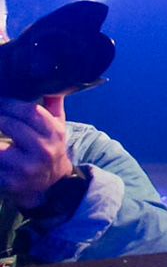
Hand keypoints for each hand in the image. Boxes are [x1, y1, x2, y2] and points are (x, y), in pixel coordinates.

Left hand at [0, 94, 72, 210]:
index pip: (30, 111)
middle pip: (11, 125)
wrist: (51, 185)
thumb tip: (49, 81)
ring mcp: (25, 167)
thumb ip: (52, 104)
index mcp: (54, 132)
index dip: (10, 104)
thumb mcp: (58, 126)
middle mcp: (42, 149)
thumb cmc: (50, 148)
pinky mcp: (10, 181)